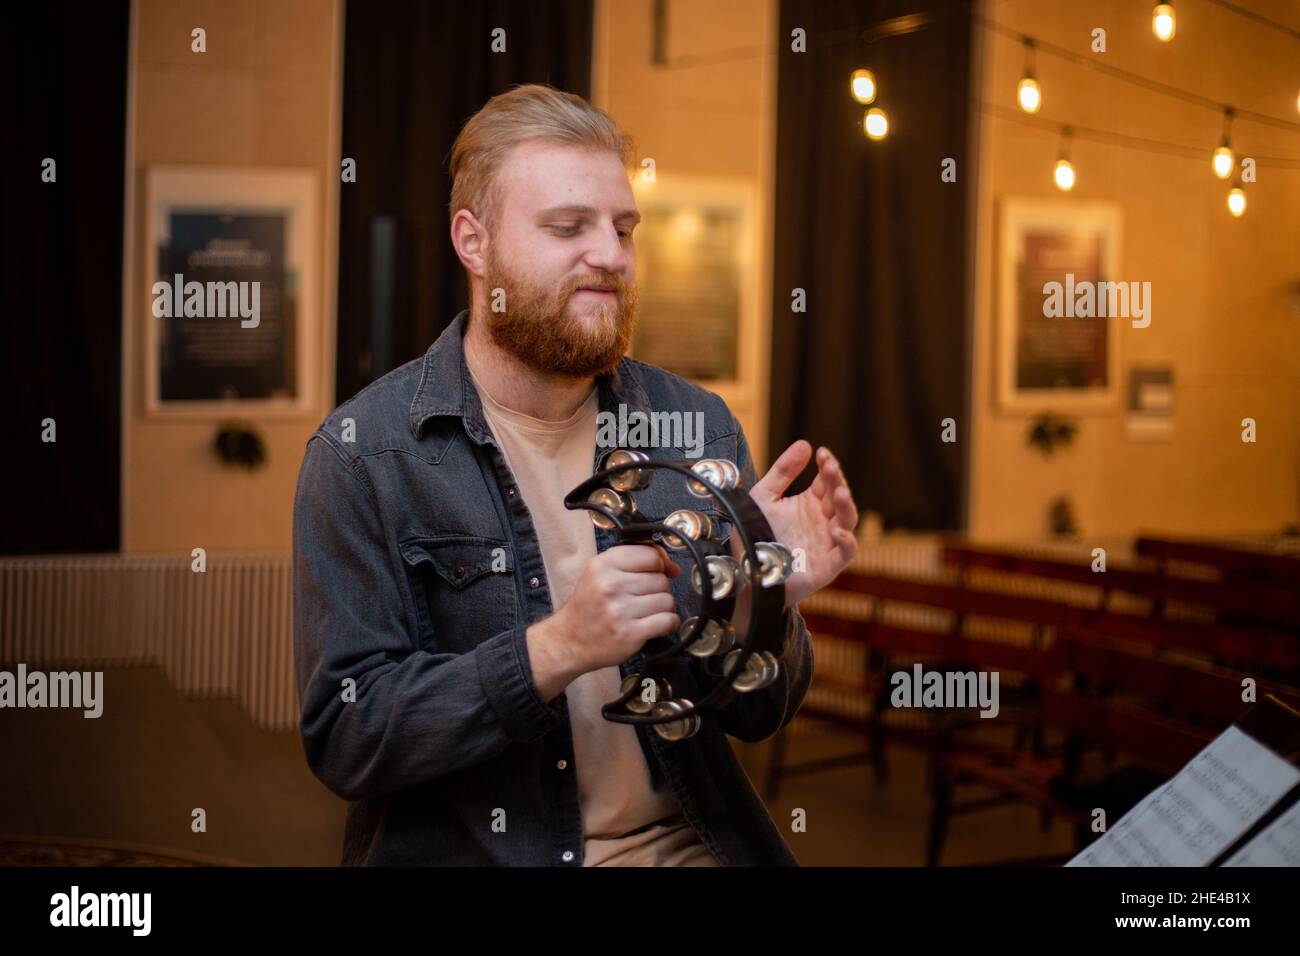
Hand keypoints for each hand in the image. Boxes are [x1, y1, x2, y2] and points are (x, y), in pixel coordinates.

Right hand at [528, 545, 680, 698]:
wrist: (569, 641)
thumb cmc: (588, 607)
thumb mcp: (600, 574)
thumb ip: (633, 562)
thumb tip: (673, 567)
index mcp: (603, 565)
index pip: (650, 555)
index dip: (660, 564)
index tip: (659, 573)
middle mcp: (610, 585)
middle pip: (661, 579)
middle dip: (658, 590)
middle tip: (644, 599)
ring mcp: (620, 610)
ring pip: (666, 600)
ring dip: (663, 608)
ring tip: (648, 614)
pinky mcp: (630, 633)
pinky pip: (667, 621)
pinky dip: (669, 624)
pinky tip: (658, 626)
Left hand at [748, 440, 857, 606]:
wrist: (744, 575)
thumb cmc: (755, 537)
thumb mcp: (763, 498)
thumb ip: (783, 472)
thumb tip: (805, 443)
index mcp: (810, 503)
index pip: (827, 480)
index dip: (828, 466)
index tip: (822, 453)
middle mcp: (822, 521)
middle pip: (838, 497)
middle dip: (837, 481)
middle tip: (830, 466)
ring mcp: (827, 543)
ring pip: (847, 521)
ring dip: (846, 506)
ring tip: (838, 492)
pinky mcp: (827, 566)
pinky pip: (845, 553)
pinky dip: (846, 542)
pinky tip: (836, 531)